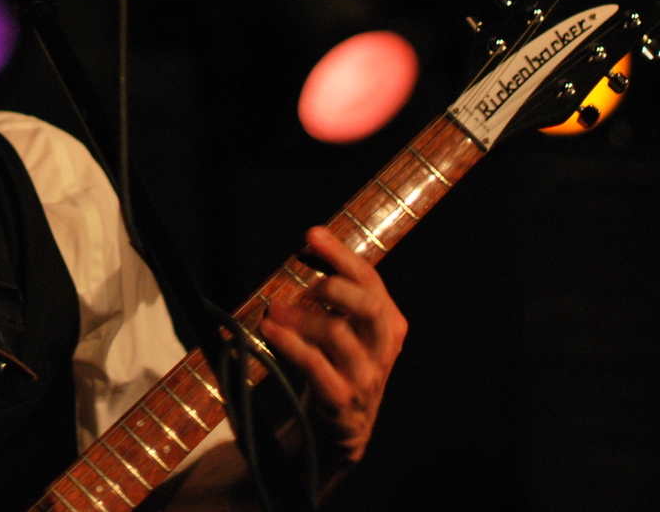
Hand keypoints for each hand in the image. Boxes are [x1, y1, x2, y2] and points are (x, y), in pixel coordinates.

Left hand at [259, 226, 406, 471]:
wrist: (345, 425)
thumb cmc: (341, 363)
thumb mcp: (350, 327)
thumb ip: (338, 293)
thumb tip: (310, 244)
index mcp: (389, 324)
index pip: (371, 281)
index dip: (341, 255)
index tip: (312, 235)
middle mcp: (383, 348)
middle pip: (367, 305)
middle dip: (333, 285)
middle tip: (305, 283)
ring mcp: (365, 375)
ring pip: (336, 332)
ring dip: (299, 316)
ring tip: (274, 310)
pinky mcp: (341, 397)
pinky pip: (314, 364)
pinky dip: (289, 343)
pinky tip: (269, 330)